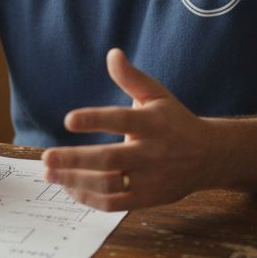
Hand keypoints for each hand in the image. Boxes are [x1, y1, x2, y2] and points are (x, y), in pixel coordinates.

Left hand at [41, 48, 217, 210]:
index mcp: (153, 123)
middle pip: (109, 159)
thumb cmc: (175, 121)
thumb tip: (112, 53)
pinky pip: (114, 204)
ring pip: (109, 185)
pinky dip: (89, 199)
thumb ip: (132, 77)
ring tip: (50, 173)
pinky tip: (70, 187)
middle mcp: (152, 152)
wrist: (210, 156)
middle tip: (46, 157)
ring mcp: (151, 179)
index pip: (121, 120)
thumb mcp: (157, 95)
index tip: (68, 120)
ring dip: (76, 181)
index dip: (94, 120)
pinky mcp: (148, 199)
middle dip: (74, 160)